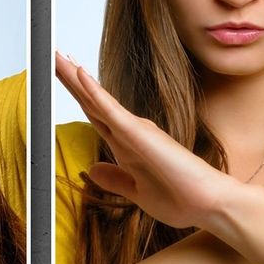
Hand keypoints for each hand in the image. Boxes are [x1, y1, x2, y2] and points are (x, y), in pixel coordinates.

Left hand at [56, 52, 236, 235]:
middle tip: (54, 57)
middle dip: (71, 80)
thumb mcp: (137, 191)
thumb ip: (114, 179)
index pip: (95, 116)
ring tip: (59, 57)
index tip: (63, 80)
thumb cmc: (182, 200)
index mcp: (127, 147)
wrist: (210, 207)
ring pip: (97, 100)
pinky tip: (80, 75)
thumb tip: (92, 170)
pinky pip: (111, 110)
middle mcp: (129, 134)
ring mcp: (134, 131)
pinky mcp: (139, 134)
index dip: (79, 98)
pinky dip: (94, 92)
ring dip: (76, 79)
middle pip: (93, 102)